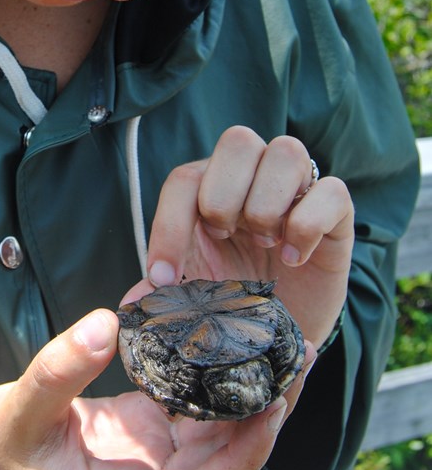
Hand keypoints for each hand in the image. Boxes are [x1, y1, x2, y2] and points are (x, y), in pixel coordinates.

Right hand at [0, 309, 304, 469]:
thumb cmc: (0, 445)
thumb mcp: (21, 407)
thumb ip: (60, 369)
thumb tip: (105, 322)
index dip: (244, 458)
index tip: (271, 409)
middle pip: (225, 463)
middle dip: (265, 422)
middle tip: (296, 367)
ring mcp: (150, 456)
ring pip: (215, 436)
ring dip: (249, 401)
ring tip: (279, 353)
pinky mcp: (145, 428)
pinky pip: (192, 411)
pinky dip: (216, 385)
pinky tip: (230, 349)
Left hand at [123, 126, 353, 350]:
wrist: (291, 329)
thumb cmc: (238, 299)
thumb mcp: (197, 296)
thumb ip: (166, 292)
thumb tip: (133, 302)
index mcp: (211, 189)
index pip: (184, 178)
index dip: (168, 224)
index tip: (163, 276)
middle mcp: (254, 176)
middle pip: (237, 140)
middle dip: (223, 195)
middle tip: (225, 236)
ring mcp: (299, 188)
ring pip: (285, 150)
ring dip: (266, 202)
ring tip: (264, 242)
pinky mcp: (337, 210)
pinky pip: (331, 190)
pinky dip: (308, 224)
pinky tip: (295, 258)